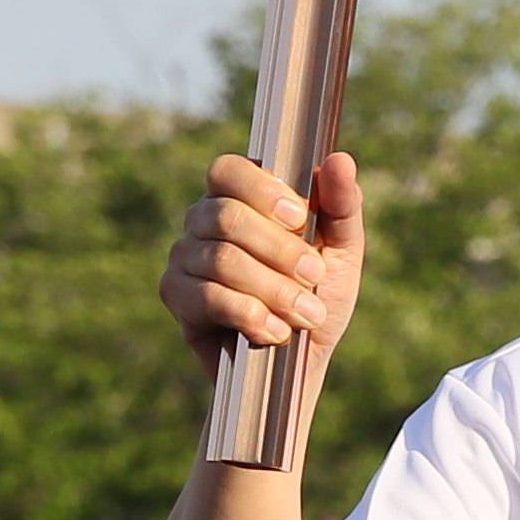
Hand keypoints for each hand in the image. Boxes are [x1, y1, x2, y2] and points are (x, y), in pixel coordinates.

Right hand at [159, 152, 364, 370]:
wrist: (300, 360)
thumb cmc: (319, 295)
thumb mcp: (343, 250)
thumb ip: (342, 205)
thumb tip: (340, 159)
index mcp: (239, 195)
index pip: (229, 170)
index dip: (261, 190)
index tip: (299, 218)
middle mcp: (203, 219)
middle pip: (227, 217)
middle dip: (279, 249)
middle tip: (315, 276)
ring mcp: (184, 256)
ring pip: (220, 260)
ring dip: (272, 289)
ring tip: (307, 314)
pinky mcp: (176, 295)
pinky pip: (206, 297)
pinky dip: (248, 314)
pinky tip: (275, 331)